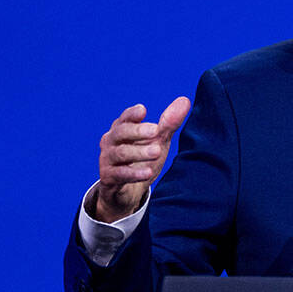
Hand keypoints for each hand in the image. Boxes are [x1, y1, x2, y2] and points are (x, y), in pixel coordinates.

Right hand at [95, 97, 190, 222]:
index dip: (132, 114)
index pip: (125, 118)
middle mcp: (110, 142)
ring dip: (139, 152)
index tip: (143, 110)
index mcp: (121, 129)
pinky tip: (148, 172)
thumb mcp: (157, 141)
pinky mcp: (108, 178)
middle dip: (137, 131)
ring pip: (120, 153)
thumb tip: (185, 100)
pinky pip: (119, 174)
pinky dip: (134, 173)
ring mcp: (107, 160)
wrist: (127, 191)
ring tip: (157, 151)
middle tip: (155, 130)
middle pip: (120, 133)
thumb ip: (169, 123)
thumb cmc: (142, 159)